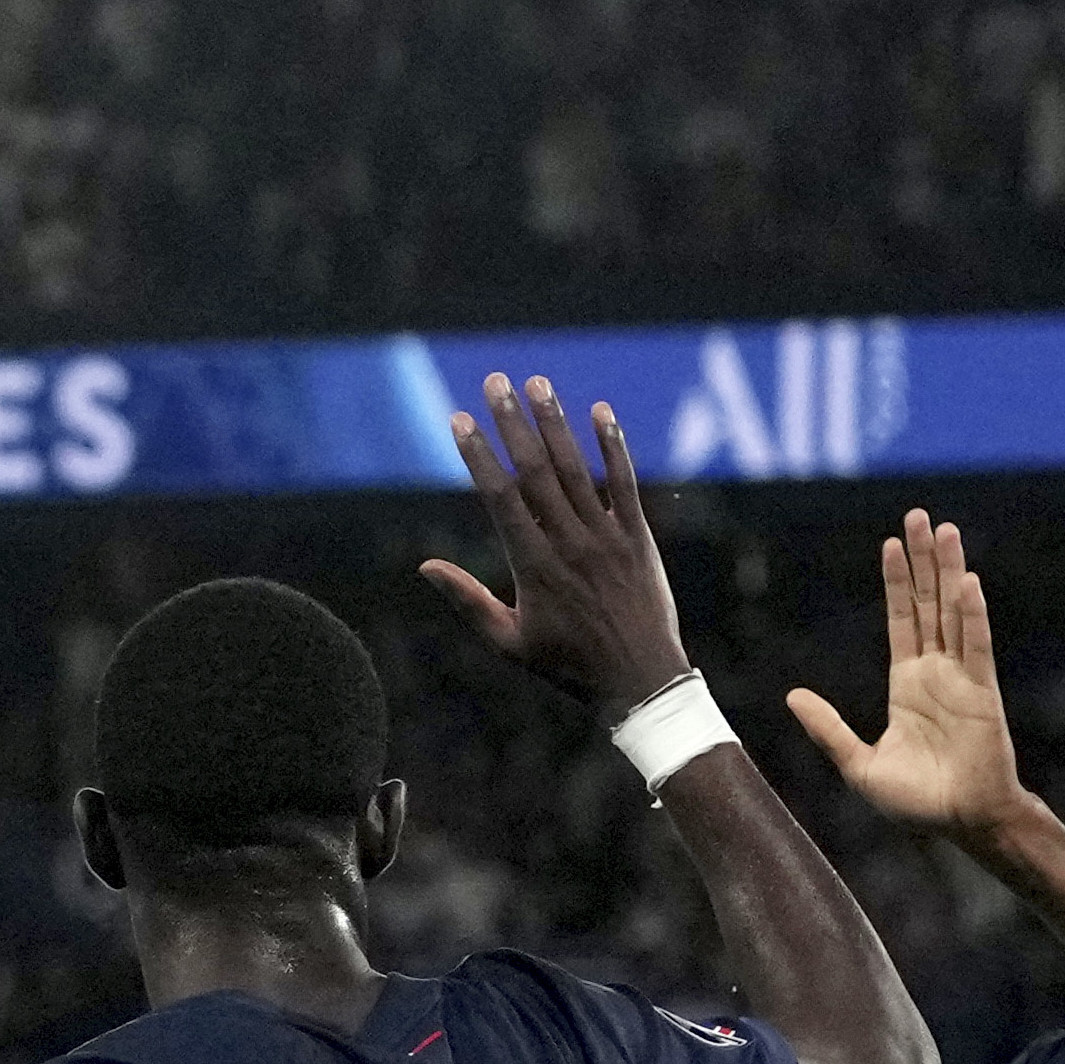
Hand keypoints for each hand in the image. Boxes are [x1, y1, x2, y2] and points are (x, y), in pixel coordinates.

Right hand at [419, 371, 691, 706]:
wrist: (638, 681)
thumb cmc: (566, 666)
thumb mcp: (507, 643)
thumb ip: (467, 600)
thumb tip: (425, 566)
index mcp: (533, 566)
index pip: (500, 498)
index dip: (478, 455)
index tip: (459, 421)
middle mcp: (569, 543)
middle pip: (536, 471)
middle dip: (512, 423)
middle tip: (495, 382)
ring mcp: (606, 537)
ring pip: (577, 469)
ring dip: (555, 423)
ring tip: (537, 383)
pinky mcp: (637, 537)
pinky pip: (624, 483)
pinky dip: (613, 446)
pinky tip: (600, 411)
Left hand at [782, 509, 1031, 840]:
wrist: (959, 822)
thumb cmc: (916, 801)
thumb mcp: (857, 763)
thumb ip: (828, 728)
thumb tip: (793, 695)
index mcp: (908, 684)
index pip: (902, 619)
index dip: (898, 581)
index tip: (891, 544)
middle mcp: (937, 672)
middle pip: (929, 602)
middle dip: (924, 560)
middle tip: (919, 516)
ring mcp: (962, 678)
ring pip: (955, 612)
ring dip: (950, 571)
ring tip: (946, 530)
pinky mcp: (983, 693)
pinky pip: (977, 646)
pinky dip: (973, 615)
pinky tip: (967, 583)